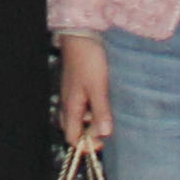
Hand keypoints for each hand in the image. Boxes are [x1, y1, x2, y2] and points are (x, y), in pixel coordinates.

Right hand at [54, 29, 111, 149]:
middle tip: (108, 128)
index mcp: (71, 106)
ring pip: (79, 115)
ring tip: (110, 113)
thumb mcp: (98, 87)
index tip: (103, 143)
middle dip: (89, 133)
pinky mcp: (79, 84)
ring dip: (93, 119)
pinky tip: (107, 100)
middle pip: (73, 128)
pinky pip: (83, 103)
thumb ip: (100, 111)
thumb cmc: (88, 59)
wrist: (82, 34)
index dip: (86, 145)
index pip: (72, 137)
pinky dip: (93, 107)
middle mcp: (68, 102)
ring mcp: (72, 92)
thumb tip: (104, 134)